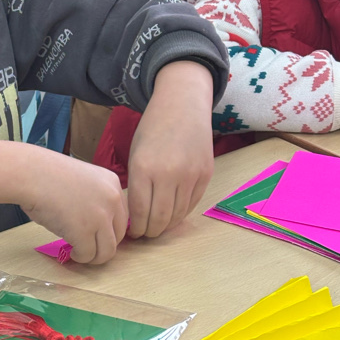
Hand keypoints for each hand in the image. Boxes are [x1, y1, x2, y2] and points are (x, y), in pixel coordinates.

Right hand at [0, 140, 127, 264]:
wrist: (29, 174)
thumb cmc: (46, 175)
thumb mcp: (82, 181)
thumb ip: (94, 199)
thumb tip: (95, 228)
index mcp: (112, 183)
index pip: (122, 216)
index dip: (109, 230)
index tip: (97, 235)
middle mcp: (112, 199)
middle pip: (119, 235)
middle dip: (103, 245)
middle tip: (87, 247)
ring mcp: (100, 216)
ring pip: (107, 251)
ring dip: (93, 256)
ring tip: (79, 252)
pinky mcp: (84, 232)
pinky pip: (87, 255)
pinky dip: (79, 257)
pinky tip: (70, 251)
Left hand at [127, 61, 213, 238]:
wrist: (182, 104)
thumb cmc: (153, 129)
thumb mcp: (135, 154)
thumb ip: (135, 183)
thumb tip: (135, 215)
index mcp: (143, 168)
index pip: (139, 211)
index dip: (136, 227)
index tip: (133, 233)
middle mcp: (167, 174)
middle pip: (159, 218)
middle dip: (150, 232)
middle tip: (145, 235)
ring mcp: (189, 175)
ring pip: (177, 215)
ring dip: (166, 226)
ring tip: (158, 227)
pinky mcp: (205, 174)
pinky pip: (192, 204)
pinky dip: (181, 213)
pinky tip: (172, 214)